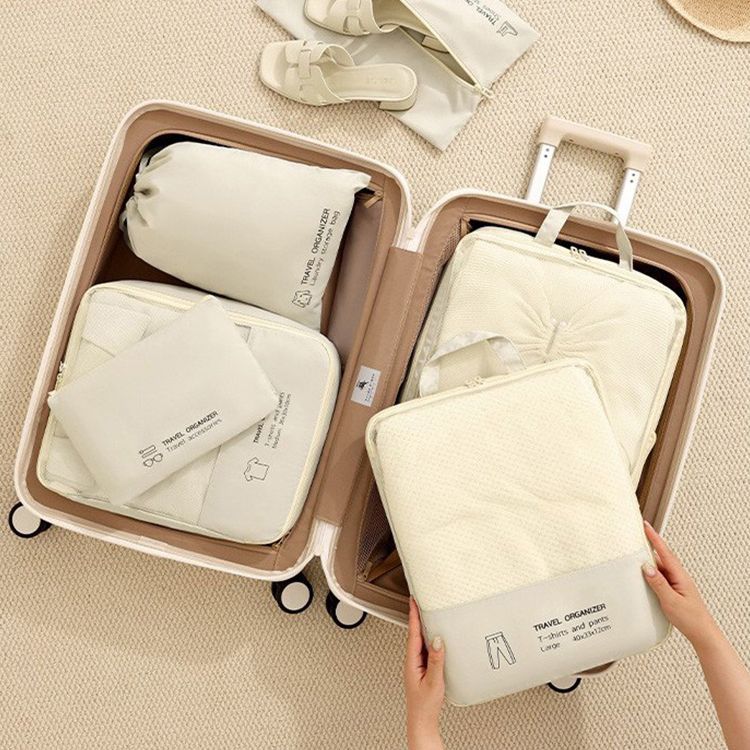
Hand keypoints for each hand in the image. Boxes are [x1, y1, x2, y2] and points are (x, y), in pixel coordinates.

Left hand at [405, 598, 444, 749]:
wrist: (422, 721)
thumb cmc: (425, 706)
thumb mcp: (434, 682)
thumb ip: (436, 661)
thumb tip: (438, 640)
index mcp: (412, 661)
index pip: (413, 633)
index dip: (413, 615)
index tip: (413, 600)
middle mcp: (412, 660)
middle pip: (415, 633)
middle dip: (417, 615)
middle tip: (420, 599)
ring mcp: (417, 664)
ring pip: (421, 640)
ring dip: (423, 626)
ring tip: (428, 611)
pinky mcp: (423, 668)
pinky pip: (426, 648)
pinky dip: (430, 638)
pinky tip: (436, 636)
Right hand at [642, 521, 719, 650]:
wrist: (702, 633)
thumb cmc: (690, 619)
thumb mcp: (671, 601)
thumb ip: (658, 583)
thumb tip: (646, 566)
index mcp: (679, 576)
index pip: (665, 552)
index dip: (654, 538)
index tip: (645, 526)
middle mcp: (678, 576)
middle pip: (662, 556)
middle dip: (650, 544)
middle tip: (637, 535)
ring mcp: (677, 583)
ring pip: (660, 567)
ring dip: (649, 561)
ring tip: (636, 556)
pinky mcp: (674, 590)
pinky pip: (660, 576)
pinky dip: (651, 573)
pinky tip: (644, 577)